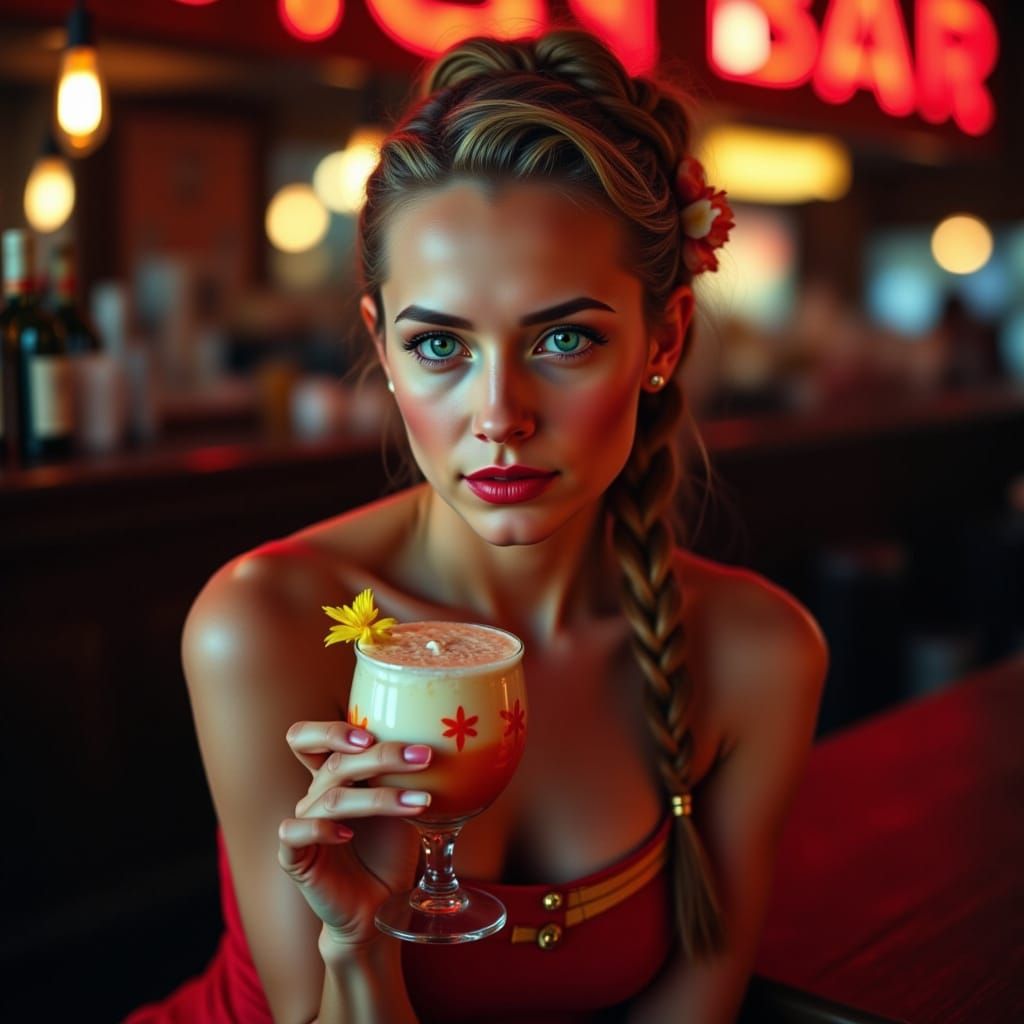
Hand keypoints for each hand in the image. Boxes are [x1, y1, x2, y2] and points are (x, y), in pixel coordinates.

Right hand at [278, 720, 433, 950]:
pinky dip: (321, 829)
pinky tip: (349, 834)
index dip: (332, 730)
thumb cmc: (389, 850)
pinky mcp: (294, 857)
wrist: (378, 907)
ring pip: (332, 797)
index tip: (373, 734)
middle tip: (422, 757)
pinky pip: (294, 832)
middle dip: (381, 756)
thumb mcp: (401, 805)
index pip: (309, 738)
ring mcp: (301, 823)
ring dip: (380, 798)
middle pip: (334, 761)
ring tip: (421, 803)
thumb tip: (436, 744)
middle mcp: (314, 794)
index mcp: (333, 775)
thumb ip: (403, 776)